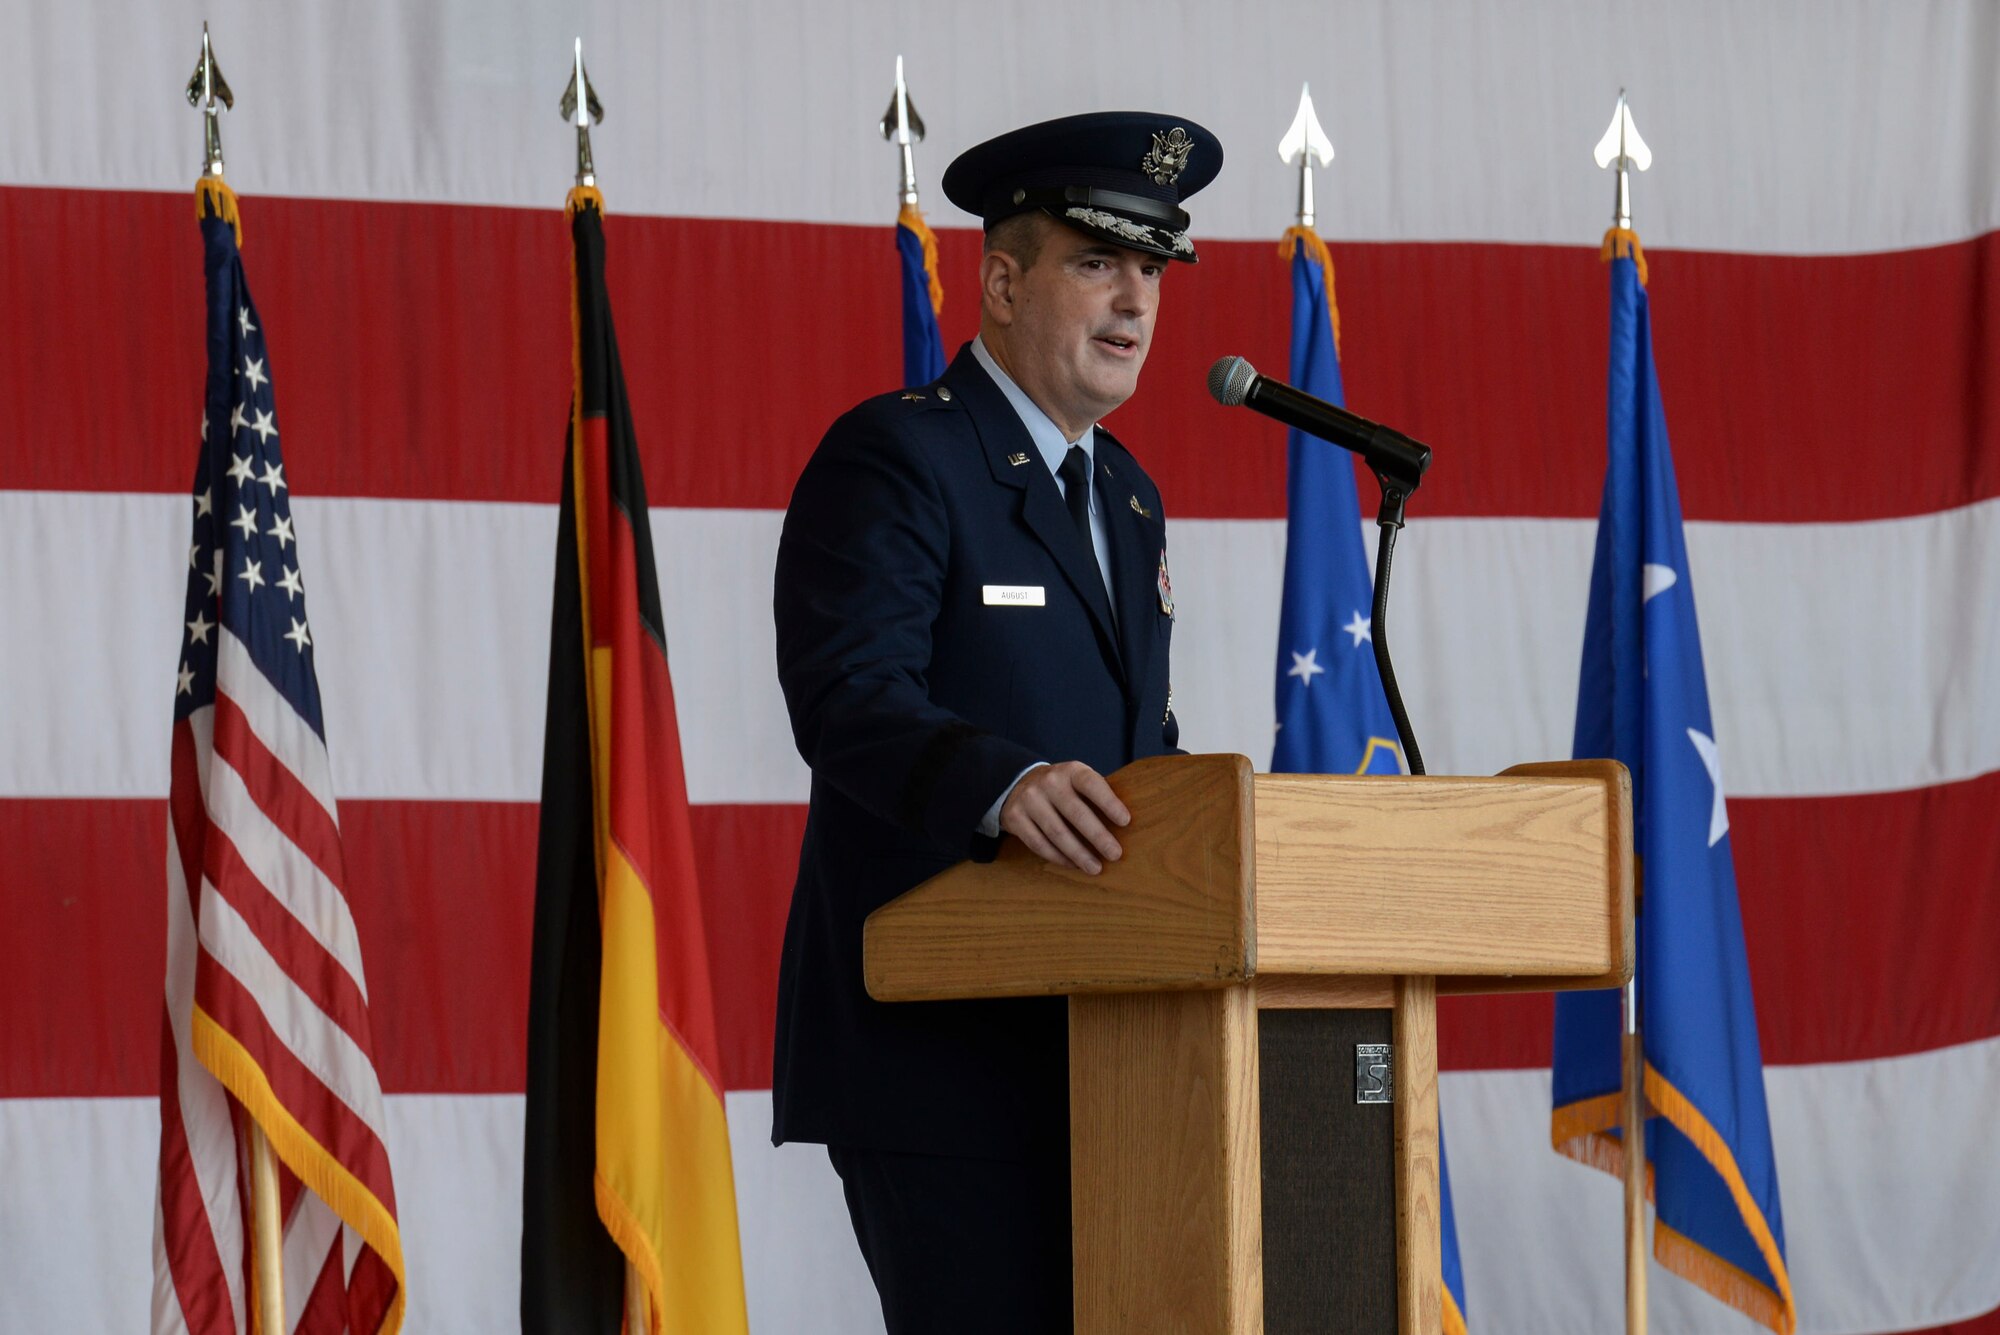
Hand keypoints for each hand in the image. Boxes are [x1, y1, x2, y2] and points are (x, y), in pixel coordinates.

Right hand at [998, 761, 1130, 873]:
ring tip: (1095, 868)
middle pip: (1076, 813)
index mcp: (1070, 771)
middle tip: (1115, 854)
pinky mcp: (1015, 817)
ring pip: (1057, 833)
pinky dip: (1058, 857)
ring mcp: (1029, 799)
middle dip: (1098, 836)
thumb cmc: (1062, 788)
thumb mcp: (1077, 781)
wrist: (1019, 784)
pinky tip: (1073, 865)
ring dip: (1079, 854)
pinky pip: (1039, 843)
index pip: (1091, 784)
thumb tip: (1124, 827)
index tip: (1125, 821)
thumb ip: (1096, 796)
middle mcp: (1049, 782)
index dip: (1109, 802)